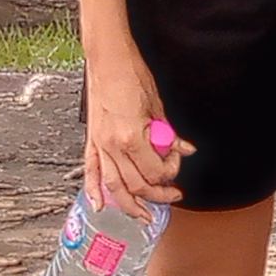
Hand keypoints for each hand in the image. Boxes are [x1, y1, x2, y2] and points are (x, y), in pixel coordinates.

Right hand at [84, 52, 185, 213]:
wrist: (108, 59)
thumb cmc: (132, 76)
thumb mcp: (157, 106)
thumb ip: (169, 134)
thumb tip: (184, 149)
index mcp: (133, 137)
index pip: (156, 170)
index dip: (171, 170)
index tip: (177, 159)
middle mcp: (114, 146)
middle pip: (137, 184)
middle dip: (157, 194)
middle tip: (171, 195)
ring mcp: (100, 145)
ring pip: (114, 187)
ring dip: (129, 205)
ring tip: (143, 215)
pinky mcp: (91, 141)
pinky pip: (91, 173)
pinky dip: (94, 191)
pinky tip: (100, 206)